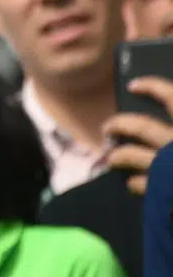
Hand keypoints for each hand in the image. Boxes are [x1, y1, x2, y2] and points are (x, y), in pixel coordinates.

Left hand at [104, 76, 172, 194]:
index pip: (171, 98)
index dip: (152, 88)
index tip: (134, 85)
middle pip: (141, 127)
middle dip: (121, 124)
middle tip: (109, 127)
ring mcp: (170, 169)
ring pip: (133, 156)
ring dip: (119, 155)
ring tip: (113, 157)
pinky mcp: (168, 192)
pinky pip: (146, 186)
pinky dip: (137, 184)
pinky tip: (132, 184)